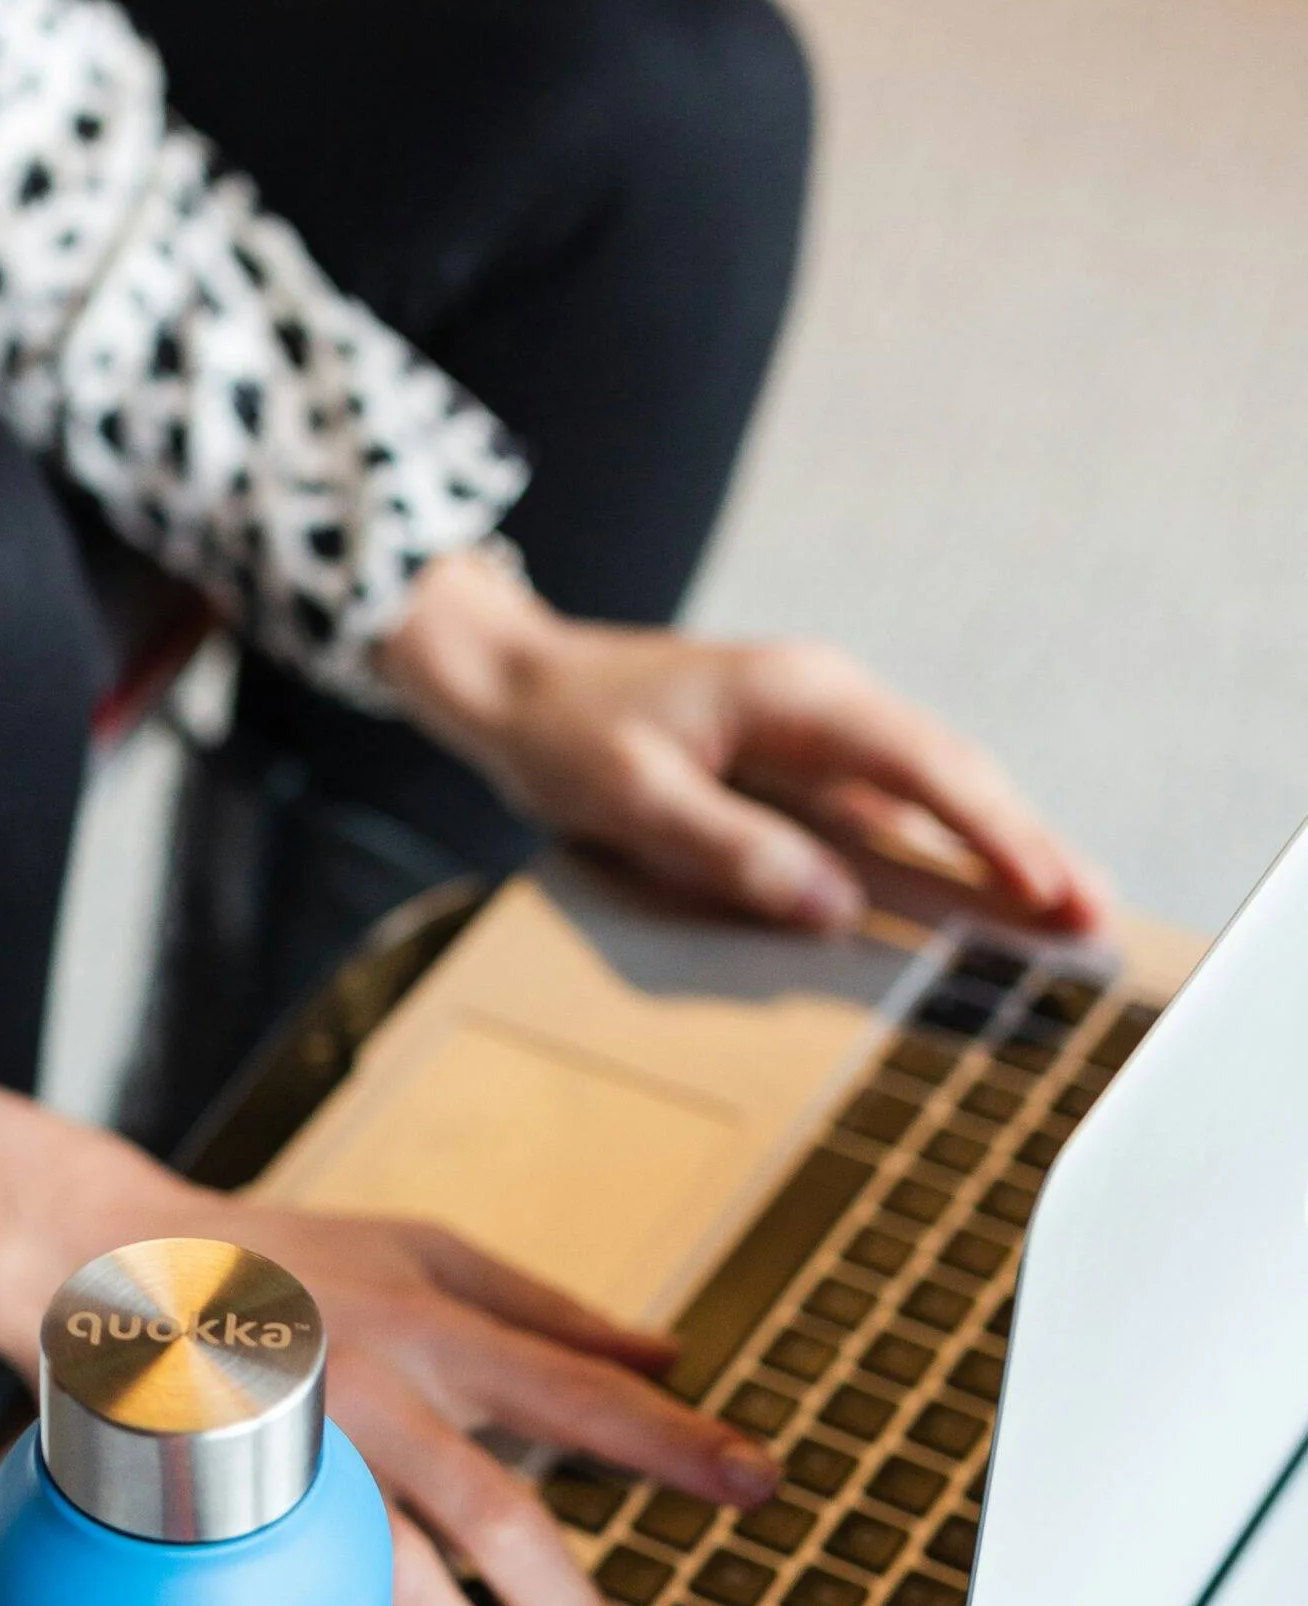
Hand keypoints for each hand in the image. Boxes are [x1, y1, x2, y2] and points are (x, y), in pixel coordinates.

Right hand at [175, 1196, 774, 1605]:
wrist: (104, 1260)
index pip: (573, 1387)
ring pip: (389, 1567)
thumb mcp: (422, 1250)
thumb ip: (547, 1310)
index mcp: (432, 1320)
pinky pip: (309, 1587)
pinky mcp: (230, 1497)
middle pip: (489, 1509)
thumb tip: (669, 1354)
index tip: (759, 1484)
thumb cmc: (282, 1258)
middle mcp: (372, 1386)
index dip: (669, 1438)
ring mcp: (296, 1449)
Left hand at [381, 547, 1110, 936]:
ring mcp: (814, 734)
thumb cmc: (566, 733)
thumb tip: (830, 906)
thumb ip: (731, 851)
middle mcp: (825, 706)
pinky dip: (931, 852)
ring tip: (1060, 915)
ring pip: (926, 798)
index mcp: (802, 697)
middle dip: (1025, 848)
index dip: (996, 834)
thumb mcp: (634, 798)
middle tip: (1092, 919)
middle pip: (951, 780)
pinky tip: (969, 895)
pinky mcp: (792, 766)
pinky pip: (879, 812)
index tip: (1049, 888)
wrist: (514, 685)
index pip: (927, 769)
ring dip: (992, 853)